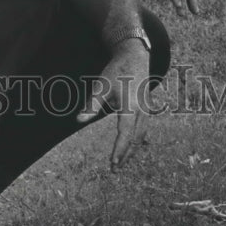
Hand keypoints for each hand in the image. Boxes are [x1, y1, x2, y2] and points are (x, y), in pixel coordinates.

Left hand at [76, 40, 151, 170]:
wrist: (136, 56)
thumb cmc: (117, 70)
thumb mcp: (101, 85)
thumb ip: (92, 104)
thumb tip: (78, 120)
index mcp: (131, 106)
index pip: (125, 134)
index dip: (119, 150)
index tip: (112, 163)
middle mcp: (142, 111)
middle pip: (135, 139)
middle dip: (125, 155)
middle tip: (114, 170)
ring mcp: (147, 110)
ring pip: (141, 136)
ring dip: (132, 150)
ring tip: (121, 163)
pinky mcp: (147, 108)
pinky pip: (143, 129)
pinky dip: (136, 141)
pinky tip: (130, 147)